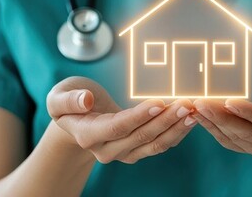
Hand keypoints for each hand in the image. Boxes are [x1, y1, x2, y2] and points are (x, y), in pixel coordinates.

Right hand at [47, 77, 197, 163]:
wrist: (76, 120)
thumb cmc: (68, 102)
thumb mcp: (58, 96)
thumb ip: (68, 99)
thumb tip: (86, 100)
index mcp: (88, 136)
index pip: (118, 128)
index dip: (139, 117)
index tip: (159, 103)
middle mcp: (106, 150)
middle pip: (141, 137)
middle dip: (166, 120)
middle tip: (186, 103)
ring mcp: (123, 154)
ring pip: (154, 144)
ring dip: (175, 128)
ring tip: (193, 110)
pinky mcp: (136, 151)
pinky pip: (159, 145)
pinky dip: (176, 132)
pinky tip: (190, 117)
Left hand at [193, 75, 251, 156]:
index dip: (248, 112)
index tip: (229, 101)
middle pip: (247, 132)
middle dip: (222, 117)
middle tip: (202, 102)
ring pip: (235, 138)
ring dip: (214, 123)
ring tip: (197, 107)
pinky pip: (230, 140)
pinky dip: (214, 129)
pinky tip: (201, 116)